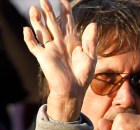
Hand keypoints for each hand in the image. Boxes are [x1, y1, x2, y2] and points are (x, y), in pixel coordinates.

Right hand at [23, 0, 96, 121]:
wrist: (74, 90)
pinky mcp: (43, 57)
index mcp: (72, 42)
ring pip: (42, 31)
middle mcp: (60, 43)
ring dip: (37, 20)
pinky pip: (34, 46)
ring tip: (34, 8)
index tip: (63, 0)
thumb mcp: (91, 56)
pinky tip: (26, 29)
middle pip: (53, 24)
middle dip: (49, 12)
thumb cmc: (83, 75)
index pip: (67, 23)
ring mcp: (50, 49)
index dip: (65, 12)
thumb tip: (93, 24)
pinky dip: (29, 38)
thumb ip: (90, 41)